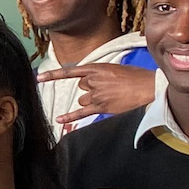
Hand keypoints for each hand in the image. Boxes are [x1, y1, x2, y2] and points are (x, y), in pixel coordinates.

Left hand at [36, 60, 155, 127]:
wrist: (149, 87)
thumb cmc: (136, 77)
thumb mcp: (115, 68)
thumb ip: (99, 73)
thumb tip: (90, 82)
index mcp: (97, 68)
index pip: (70, 71)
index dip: (53, 75)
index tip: (39, 78)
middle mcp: (93, 81)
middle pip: (81, 87)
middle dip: (91, 88)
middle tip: (109, 88)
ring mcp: (96, 95)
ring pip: (83, 99)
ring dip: (91, 100)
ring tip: (110, 97)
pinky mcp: (101, 107)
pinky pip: (81, 113)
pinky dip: (70, 117)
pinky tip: (59, 120)